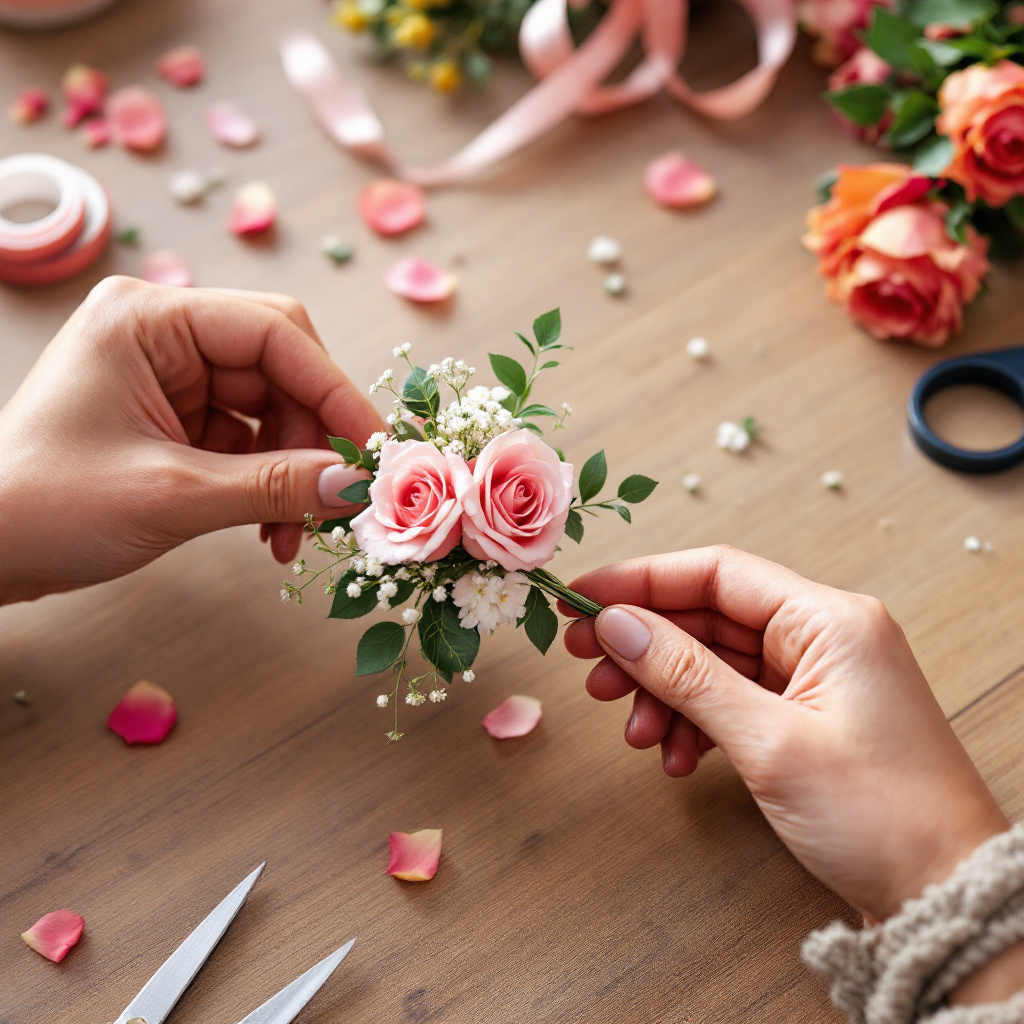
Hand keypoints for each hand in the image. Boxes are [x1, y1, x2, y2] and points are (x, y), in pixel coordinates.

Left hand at [0, 277, 384, 604]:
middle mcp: (162, 336)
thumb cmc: (42, 507)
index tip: (374, 450)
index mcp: (148, 319)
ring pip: (270, 410)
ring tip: (294, 533)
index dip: (334, 390)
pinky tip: (270, 528)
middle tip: (339, 499)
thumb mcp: (171, 495)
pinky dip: (268, 484)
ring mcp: (168, 378)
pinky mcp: (173, 419)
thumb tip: (358, 485)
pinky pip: (247, 441)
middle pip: (280, 369)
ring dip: (294, 472)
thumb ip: (275, 486)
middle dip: (313, 439)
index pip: (274, 332)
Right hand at [563, 545, 1008, 923]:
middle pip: (710, 618)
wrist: (946, 895)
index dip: (641, 581)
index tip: (583, 597)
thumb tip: (618, 625)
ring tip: (636, 732)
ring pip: (715, 663)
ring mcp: (816, 678)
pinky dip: (696, 723)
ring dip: (666, 693)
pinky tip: (677, 756)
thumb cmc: (883, 816)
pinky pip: (734, 700)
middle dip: (646, 645)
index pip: (715, 573)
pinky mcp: (808, 717)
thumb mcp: (769, 741)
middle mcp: (823, 636)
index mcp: (828, 619)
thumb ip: (686, 675)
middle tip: (591, 668)